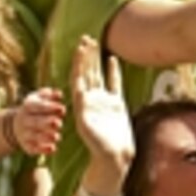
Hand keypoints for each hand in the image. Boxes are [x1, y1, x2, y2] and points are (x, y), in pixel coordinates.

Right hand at [12, 88, 64, 154]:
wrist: (18, 124)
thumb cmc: (36, 108)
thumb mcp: (40, 98)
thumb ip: (50, 96)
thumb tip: (59, 94)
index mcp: (28, 106)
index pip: (38, 106)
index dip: (50, 107)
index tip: (62, 108)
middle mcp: (24, 120)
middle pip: (35, 122)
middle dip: (47, 123)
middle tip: (58, 123)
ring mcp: (24, 134)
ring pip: (34, 136)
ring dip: (45, 137)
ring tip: (56, 136)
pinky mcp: (26, 146)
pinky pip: (33, 149)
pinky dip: (42, 150)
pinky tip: (52, 149)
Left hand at [71, 36, 133, 170]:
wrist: (114, 158)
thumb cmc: (100, 147)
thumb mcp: (89, 128)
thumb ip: (83, 110)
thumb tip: (78, 93)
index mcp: (82, 104)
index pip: (78, 78)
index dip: (78, 63)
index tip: (79, 48)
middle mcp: (91, 100)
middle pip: (87, 73)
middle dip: (85, 56)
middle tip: (85, 38)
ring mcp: (104, 101)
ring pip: (98, 75)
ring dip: (96, 60)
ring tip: (95, 43)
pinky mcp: (116, 105)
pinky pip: (114, 84)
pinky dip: (113, 72)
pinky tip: (112, 59)